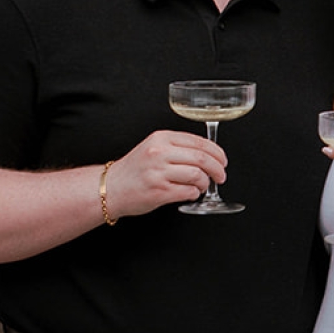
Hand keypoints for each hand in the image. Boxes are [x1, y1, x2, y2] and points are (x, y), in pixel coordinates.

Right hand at [106, 128, 226, 214]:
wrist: (111, 187)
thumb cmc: (134, 170)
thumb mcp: (153, 148)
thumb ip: (177, 147)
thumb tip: (208, 154)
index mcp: (161, 139)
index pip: (198, 142)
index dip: (217, 152)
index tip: (222, 160)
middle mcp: (160, 153)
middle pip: (202, 158)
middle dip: (218, 169)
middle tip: (221, 176)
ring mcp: (159, 172)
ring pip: (198, 175)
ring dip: (205, 183)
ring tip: (202, 186)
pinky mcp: (159, 191)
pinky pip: (188, 191)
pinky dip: (195, 193)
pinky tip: (191, 193)